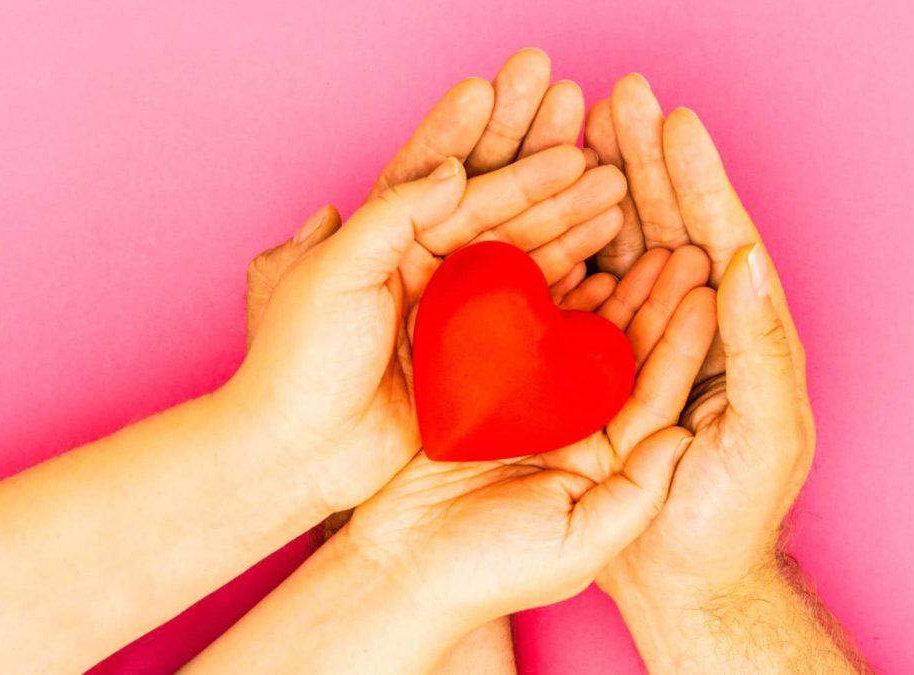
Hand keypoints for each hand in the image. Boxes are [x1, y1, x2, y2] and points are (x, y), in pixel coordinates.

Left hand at [237, 50, 629, 515]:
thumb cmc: (301, 359)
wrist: (296, 450)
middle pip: (500, 221)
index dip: (514, 166)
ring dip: (569, 233)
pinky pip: (528, 319)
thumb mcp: (334, 271)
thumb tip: (454, 170)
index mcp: (388, 240)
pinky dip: (565, 293)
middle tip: (610, 171)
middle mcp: (424, 272)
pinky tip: (603, 271)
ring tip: (618, 206)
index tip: (566, 147)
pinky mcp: (471, 364)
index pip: (461, 192)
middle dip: (554, 192)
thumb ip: (392, 215)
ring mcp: (451, 318)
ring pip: (521, 263)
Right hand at [337, 245, 716, 623]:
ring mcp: (532, 415)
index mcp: (610, 468)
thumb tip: (681, 437)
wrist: (405, 575)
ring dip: (605, 294)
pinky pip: (522, 342)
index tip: (706, 287)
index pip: (656, 393)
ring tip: (632, 241)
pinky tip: (565, 265)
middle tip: (681, 248)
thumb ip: (637, 494)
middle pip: (622, 359)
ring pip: (576, 342)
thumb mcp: (582, 548)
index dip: (682, 341)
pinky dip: (543, 305)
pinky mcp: (485, 398)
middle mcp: (578, 436)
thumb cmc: (494, 573)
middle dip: (652, 303)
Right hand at [586, 75, 814, 600]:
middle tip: (620, 99)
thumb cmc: (726, 525)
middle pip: (664, 231)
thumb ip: (762, 353)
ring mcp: (631, 350)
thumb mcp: (758, 439)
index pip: (719, 244)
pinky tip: (535, 211)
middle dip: (643, 165)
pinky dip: (557, 253)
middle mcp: (686, 335)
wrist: (674, 584)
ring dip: (596, 192)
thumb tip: (749, 265)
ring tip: (576, 133)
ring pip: (615, 256)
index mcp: (737, 340)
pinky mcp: (582, 374)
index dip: (698, 181)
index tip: (675, 122)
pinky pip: (571, 302)